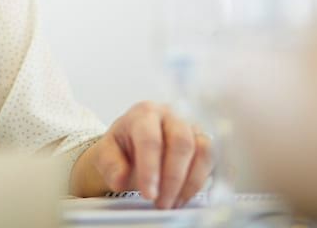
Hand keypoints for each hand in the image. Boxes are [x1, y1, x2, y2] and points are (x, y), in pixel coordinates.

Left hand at [71, 101, 211, 208]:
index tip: (148, 194)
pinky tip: (183, 197)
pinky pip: (210, 159)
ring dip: (189, 182)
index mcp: (144, 113)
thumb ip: (110, 165)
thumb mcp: (106, 153)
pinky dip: (199, 181)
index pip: (150, 138)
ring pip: (201, 150)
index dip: (151, 168)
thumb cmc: (122, 146)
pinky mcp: (204, 141)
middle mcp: (171, 115)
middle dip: (173, 178)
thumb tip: (120, 179)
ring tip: (172, 203)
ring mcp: (190, 126)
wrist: (134, 143)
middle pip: (181, 142)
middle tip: (161, 203)